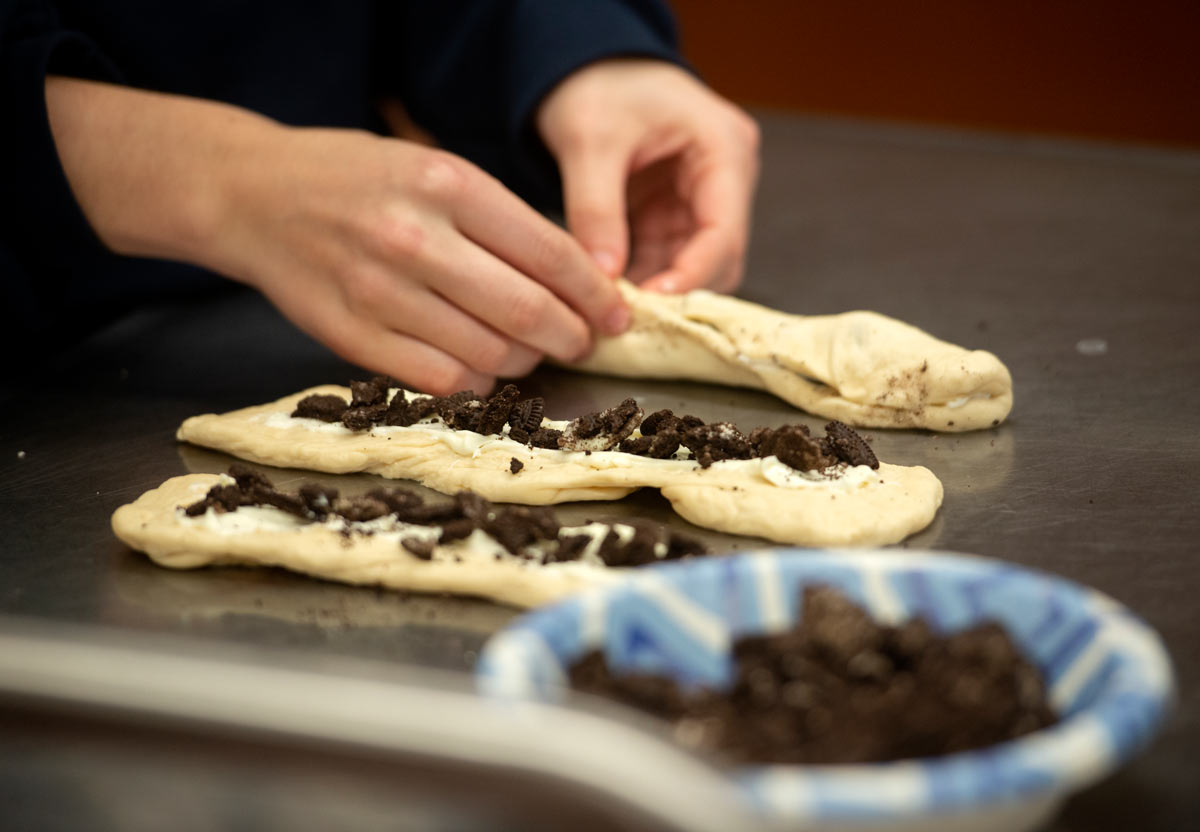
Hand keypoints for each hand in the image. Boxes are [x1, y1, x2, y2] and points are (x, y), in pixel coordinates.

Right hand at [46, 78, 628, 394]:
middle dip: (572, 337)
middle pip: (527, 312)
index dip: (595, 295)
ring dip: (526, 362)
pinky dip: (478, 382)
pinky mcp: (353, 337)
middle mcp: (417, 238)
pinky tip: (484, 367)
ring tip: (531, 352)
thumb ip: (499, 222)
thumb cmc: (356, 179)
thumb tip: (575, 281)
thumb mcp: (434, 169)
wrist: (253, 196)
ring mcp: (381, 292)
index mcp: (447, 184)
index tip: (616, 315)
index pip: (550, 254)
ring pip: (490, 353)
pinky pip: (441, 379)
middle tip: (583, 342)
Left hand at [537, 59, 759, 293]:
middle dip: (676, 290)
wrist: (586, 65)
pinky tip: (610, 296)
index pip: (724, 231)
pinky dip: (641, 280)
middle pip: (718, 258)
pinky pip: (665, 260)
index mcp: (724, 150)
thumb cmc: (598, 85)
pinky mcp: (674, 215)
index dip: (693, 276)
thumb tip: (603, 278)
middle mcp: (725, 180)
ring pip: (693, 266)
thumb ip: (596, 209)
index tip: (654, 304)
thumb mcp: (590, 141)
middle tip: (628, 317)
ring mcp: (702, 200)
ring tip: (614, 312)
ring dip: (656, 291)